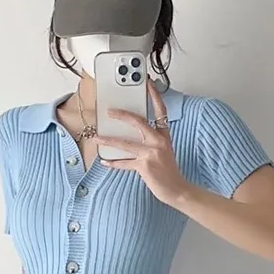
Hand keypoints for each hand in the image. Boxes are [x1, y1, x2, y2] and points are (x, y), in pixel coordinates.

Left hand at [96, 82, 189, 207]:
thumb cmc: (169, 173)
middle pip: (138, 122)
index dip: (154, 96)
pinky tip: (104, 161)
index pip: (161, 111)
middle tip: (109, 111)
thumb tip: (129, 138)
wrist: (177, 190)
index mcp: (164, 136)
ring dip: (108, 140)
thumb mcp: (164, 152)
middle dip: (122, 115)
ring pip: (125, 143)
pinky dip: (113, 163)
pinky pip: (124, 163)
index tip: (148, 84)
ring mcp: (151, 153)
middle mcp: (158, 141)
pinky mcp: (144, 166)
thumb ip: (150, 143)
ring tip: (96, 138)